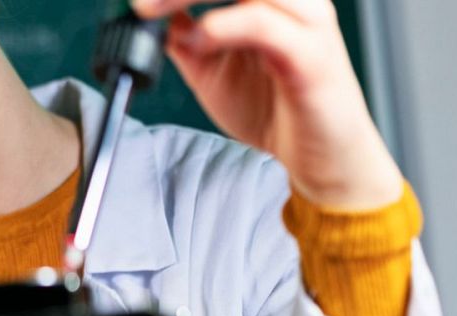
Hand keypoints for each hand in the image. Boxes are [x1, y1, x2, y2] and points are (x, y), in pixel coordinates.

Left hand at [132, 0, 403, 209]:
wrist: (320, 157)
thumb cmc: (275, 109)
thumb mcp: (212, 72)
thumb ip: (186, 41)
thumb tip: (153, 19)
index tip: (136, 0)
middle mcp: (293, 1)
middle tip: (138, 3)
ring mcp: (306, 24)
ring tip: (151, 11)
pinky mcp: (312, 58)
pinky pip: (268, 26)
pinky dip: (226, 26)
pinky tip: (197, 39)